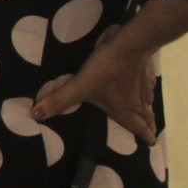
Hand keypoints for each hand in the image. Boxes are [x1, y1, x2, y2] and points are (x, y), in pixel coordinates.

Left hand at [31, 36, 157, 144]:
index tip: (151, 144)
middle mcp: (138, 101)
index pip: (137, 128)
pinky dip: (149, 90)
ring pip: (149, 101)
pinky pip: (149, 84)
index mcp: (125, 110)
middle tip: (152, 136)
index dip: (144, 136)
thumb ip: (58, 100)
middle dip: (149, 127)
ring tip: (149, 113)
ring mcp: (144, 85)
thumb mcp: (80, 86)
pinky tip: (147, 86)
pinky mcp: (146, 70)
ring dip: (149, 109)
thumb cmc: (106, 70)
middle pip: (146, 117)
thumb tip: (35, 117)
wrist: (131, 44)